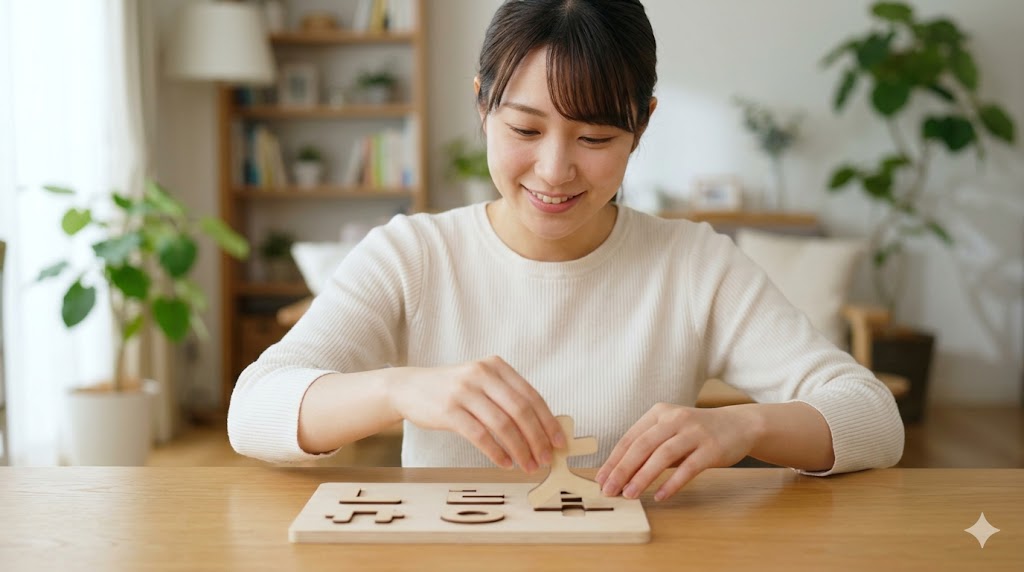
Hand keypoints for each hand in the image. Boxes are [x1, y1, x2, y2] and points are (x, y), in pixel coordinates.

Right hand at [386, 355, 565, 472]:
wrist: (408, 387)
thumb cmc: (452, 390)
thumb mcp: (481, 382)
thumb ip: (507, 398)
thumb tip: (541, 429)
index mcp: (496, 366)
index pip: (531, 395)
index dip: (548, 421)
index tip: (559, 442)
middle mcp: (482, 374)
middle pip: (520, 410)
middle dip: (538, 439)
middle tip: (546, 459)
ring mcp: (464, 391)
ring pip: (502, 424)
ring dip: (520, 449)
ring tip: (528, 466)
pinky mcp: (448, 410)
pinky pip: (480, 435)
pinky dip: (496, 452)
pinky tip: (505, 463)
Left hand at [596, 403, 759, 500]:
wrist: (739, 425)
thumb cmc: (697, 433)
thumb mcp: (670, 431)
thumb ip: (649, 447)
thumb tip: (620, 475)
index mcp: (659, 413)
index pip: (630, 438)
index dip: (614, 460)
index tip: (601, 479)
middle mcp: (675, 419)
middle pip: (642, 445)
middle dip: (622, 469)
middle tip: (609, 490)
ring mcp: (694, 432)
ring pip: (662, 455)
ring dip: (643, 477)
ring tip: (629, 495)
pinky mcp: (711, 448)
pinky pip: (688, 467)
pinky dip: (672, 482)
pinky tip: (660, 496)